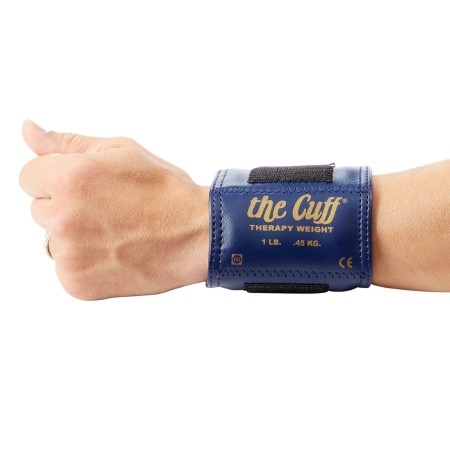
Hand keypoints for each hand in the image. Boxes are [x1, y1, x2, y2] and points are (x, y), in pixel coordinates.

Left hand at [19, 120, 209, 299]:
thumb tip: (29, 130)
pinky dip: (85, 264)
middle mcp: (63, 218)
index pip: (29, 176)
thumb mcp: (120, 152)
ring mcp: (70, 255)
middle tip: (108, 210)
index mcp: (70, 178)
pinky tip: (114, 254)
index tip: (85, 187)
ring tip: (115, 233)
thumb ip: (67, 143)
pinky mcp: (77, 284)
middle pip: (40, 209)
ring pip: (54, 241)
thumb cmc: (165, 192)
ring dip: (75, 237)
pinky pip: (66, 269)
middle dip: (66, 206)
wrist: (196, 235)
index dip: (58, 178)